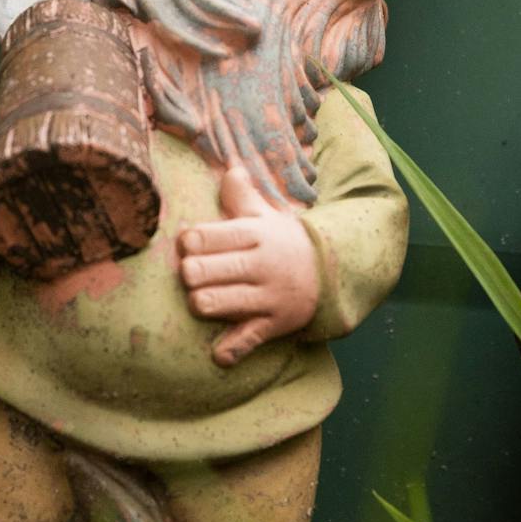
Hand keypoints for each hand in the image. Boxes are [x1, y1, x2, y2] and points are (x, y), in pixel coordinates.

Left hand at [180, 166, 320, 366]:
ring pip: (214, 304)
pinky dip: (229, 350)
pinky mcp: (275, 325)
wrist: (332, 272)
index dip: (188, 242)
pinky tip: (219, 352)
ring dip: (200, 304)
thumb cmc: (284, 240)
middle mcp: (260, 264)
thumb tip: (230, 169)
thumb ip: (241, 195)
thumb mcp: (267, 215)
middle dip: (189, 275)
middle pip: (200, 271)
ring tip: (203, 300)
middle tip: (193, 275)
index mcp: (255, 234)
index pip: (204, 236)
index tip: (189, 246)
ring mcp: (268, 296)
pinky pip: (245, 341)